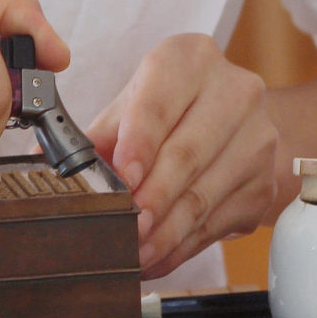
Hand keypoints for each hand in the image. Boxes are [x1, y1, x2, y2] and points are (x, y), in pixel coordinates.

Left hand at [88, 33, 282, 278]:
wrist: (234, 119)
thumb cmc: (170, 110)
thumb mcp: (131, 107)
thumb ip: (98, 136)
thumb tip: (52, 169)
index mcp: (190, 60)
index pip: (160, 103)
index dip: (140, 143)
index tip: (123, 178)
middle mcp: (234, 92)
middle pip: (188, 154)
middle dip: (153, 198)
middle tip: (126, 229)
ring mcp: (257, 138)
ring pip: (204, 195)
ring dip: (166, 233)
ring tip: (135, 253)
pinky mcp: (264, 183)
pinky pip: (218, 223)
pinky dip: (183, 247)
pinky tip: (157, 258)